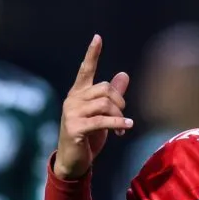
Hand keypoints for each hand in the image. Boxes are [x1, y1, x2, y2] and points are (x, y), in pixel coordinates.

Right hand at [54, 35, 132, 179]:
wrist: (72, 161)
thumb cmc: (87, 137)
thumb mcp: (102, 114)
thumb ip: (112, 96)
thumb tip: (124, 74)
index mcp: (78, 94)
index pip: (85, 70)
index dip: (92, 54)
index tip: (98, 37)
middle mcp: (72, 100)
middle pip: (103, 88)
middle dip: (119, 101)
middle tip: (124, 115)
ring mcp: (71, 113)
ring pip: (104, 103)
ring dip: (119, 115)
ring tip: (123, 127)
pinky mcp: (74, 127)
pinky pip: (101, 120)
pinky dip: (117, 123)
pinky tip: (126, 127)